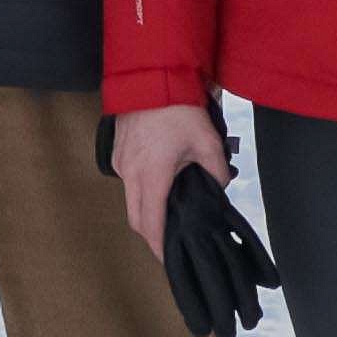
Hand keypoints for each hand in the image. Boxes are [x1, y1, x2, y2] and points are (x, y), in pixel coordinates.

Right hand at [110, 100, 229, 255]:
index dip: (160, 246)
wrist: (150, 76)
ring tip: (168, 214)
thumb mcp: (207, 141)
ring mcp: (120, 162)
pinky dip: (140, 191)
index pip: (151, 223)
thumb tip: (219, 186)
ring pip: (130, 200)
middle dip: (151, 235)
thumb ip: (217, 170)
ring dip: (146, 211)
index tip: (168, 260)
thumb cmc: (177, 108)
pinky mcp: (116, 152)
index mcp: (152, 175)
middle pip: (136, 218)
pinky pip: (127, 181)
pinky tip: (158, 185)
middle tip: (170, 243)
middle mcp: (130, 172)